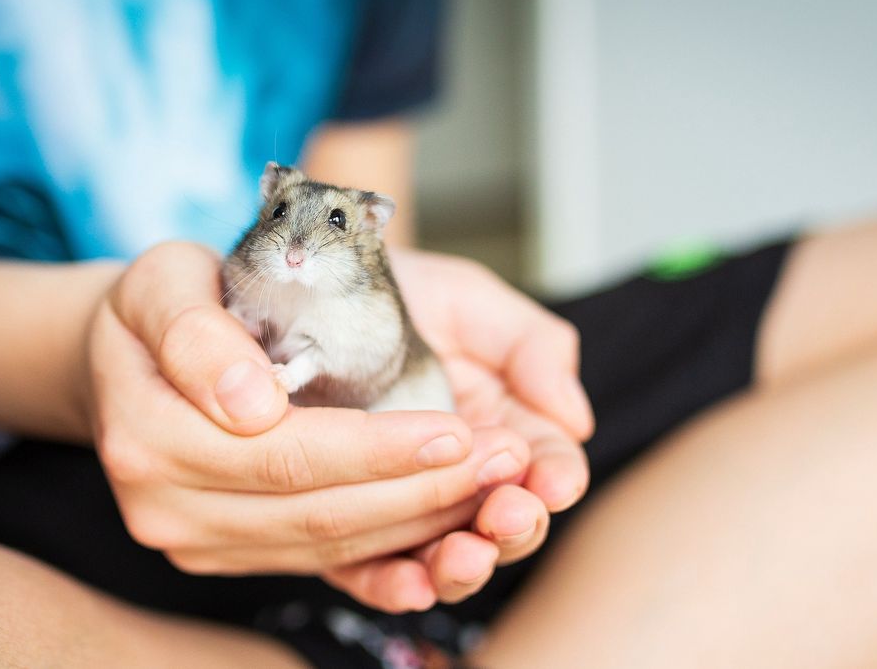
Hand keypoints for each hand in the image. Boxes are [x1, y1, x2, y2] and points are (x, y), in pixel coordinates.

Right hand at [85, 242, 530, 611]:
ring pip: (330, 546)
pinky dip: (394, 544)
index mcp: (148, 434)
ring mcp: (197, 541)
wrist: (133, 355)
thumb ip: (196, 332)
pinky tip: (450, 519)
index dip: (379, 450)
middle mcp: (165, 505)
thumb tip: (250, 404)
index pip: (285, 454)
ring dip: (422, 522)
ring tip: (495, 485)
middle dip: (422, 491)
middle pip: (317, 512)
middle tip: (504, 462)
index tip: (457, 431)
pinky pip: (325, 561)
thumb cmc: (166, 304)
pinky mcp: (230, 555)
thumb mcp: (164, 280)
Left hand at [337, 249, 593, 603]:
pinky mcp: (340, 526)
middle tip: (508, 515)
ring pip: (442, 558)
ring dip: (460, 565)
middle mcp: (457, 477)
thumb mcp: (468, 302)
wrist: (301, 289)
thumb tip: (575, 417)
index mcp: (503, 427)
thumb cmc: (393, 292)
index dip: (555, 479)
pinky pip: (365, 572)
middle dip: (513, 528)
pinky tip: (409, 587)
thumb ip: (531, 346)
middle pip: (502, 526)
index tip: (553, 482)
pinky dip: (390, 585)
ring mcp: (400, 507)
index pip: (545, 467)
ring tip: (463, 555)